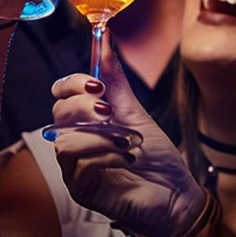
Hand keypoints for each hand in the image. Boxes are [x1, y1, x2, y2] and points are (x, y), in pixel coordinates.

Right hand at [49, 35, 207, 236]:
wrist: (177, 195)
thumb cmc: (157, 158)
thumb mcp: (136, 112)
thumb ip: (116, 81)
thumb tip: (106, 40)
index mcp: (85, 119)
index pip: (61, 93)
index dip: (73, 84)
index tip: (98, 85)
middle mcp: (75, 140)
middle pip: (58, 113)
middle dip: (84, 107)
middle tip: (110, 112)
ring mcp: (74, 166)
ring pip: (65, 140)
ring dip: (99, 136)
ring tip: (127, 141)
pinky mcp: (80, 189)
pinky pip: (77, 165)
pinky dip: (104, 156)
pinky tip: (126, 159)